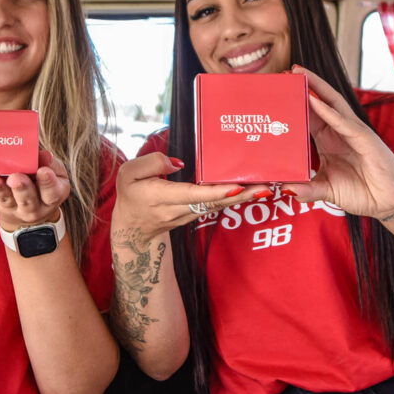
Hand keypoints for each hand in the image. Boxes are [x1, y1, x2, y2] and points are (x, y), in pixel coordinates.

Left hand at [0, 150, 69, 230]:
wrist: (27, 209)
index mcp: (51, 198)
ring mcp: (13, 208)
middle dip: (21, 188)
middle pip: (27, 199)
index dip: (48, 183)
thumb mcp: (55, 174)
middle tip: (15, 178)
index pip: (52, 193)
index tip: (44, 171)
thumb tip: (44, 155)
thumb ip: (51, 165)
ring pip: (5, 199)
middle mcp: (33, 208)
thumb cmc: (41, 184)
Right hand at [111, 152, 262, 243]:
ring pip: (217, 205)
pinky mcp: (194, 216)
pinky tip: (251, 192)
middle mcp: (177, 210)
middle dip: (240, 195)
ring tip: (265, 187)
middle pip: (213, 202)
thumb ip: (152, 162)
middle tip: (265, 187)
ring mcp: (187, 216)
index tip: (237, 186)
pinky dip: (233, 199)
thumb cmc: (130, 196)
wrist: (132, 230)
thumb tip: (177, 163)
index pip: (191, 194)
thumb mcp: (128, 174)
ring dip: (242, 198)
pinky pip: (215, 206)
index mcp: (159, 197)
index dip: (215, 191)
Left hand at [281, 66, 393, 218]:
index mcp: (329, 141)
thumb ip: (307, 190)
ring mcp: (354, 134)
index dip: (296, 102)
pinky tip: (314, 101)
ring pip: (333, 105)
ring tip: (300, 74)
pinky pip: (344, 123)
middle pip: (322, 103)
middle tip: (287, 71)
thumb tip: (284, 188)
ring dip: (316, 89)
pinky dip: (329, 112)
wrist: (389, 203)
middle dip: (306, 86)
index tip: (280, 90)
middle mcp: (341, 132)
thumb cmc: (361, 193)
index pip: (310, 116)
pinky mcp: (366, 140)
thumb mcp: (326, 191)